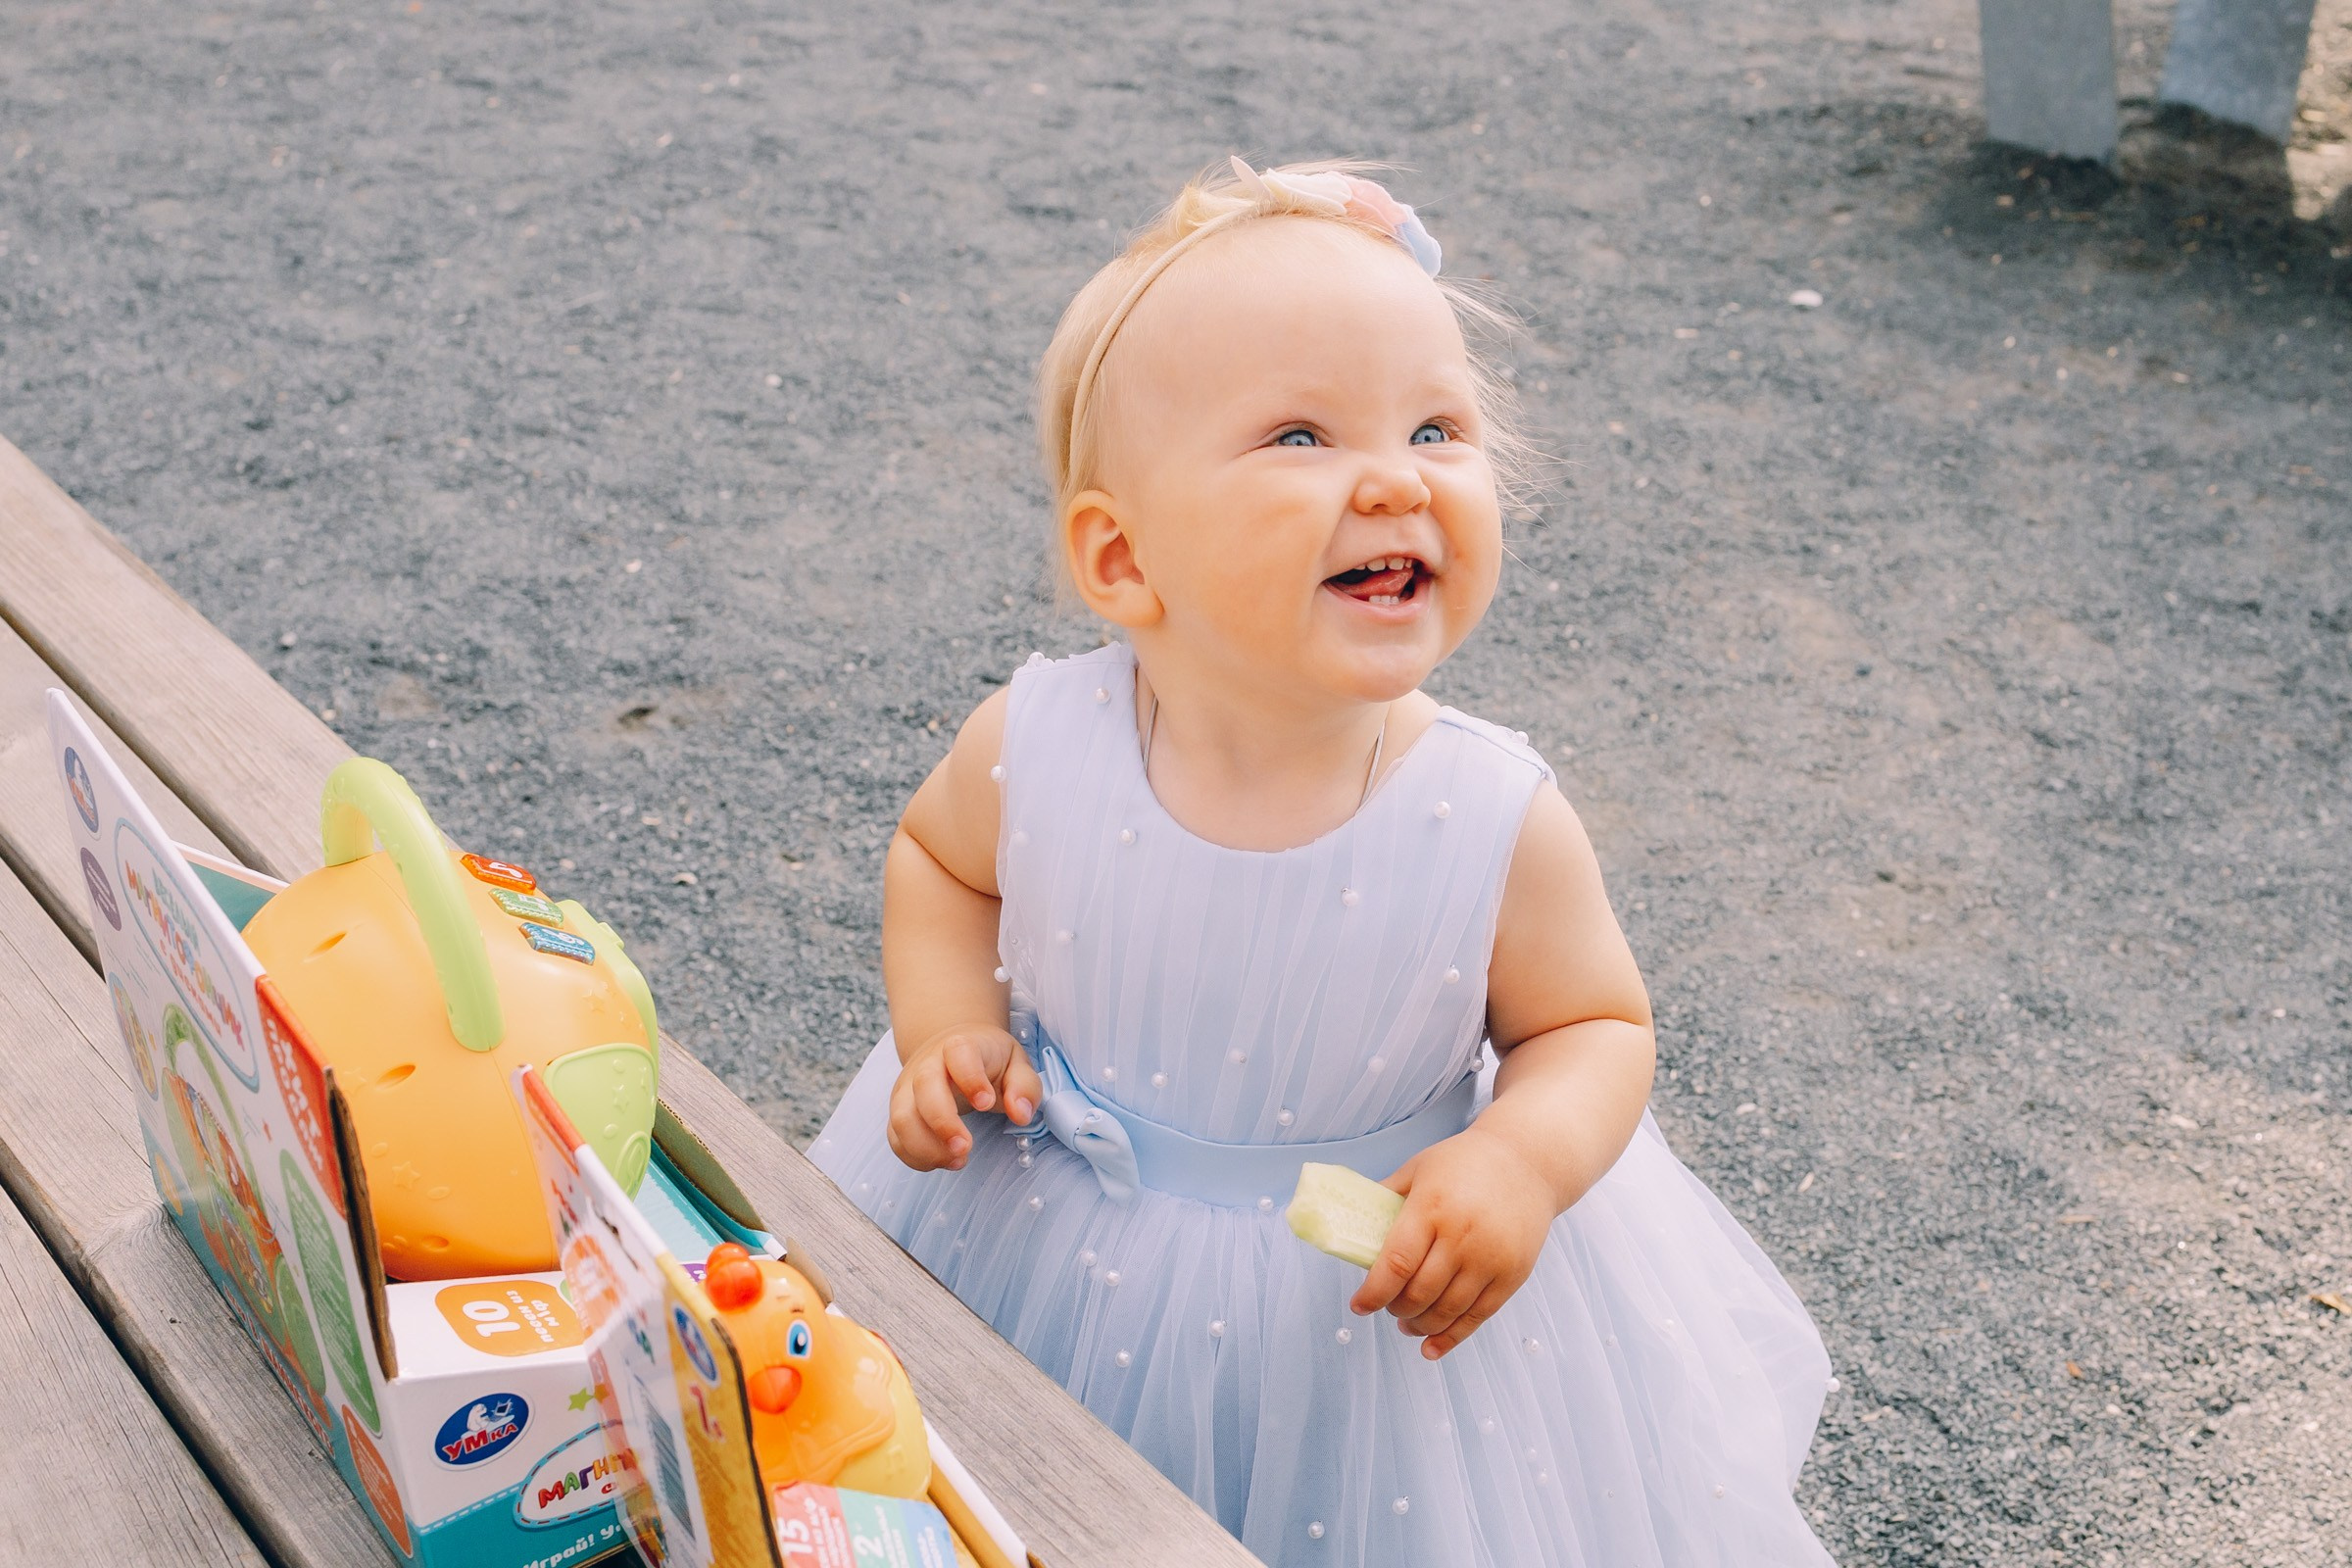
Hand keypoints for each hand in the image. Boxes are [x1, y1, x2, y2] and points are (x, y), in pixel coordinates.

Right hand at [885, 1024, 1044, 1173]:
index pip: (958, 1053)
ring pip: (902, 1117)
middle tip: (966, 1147)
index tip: (986, 1103)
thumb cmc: (988, 1060)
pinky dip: (915, 1156)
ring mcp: (908, 1088)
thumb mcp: (1016, 1064)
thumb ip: (1024, 1086)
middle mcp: (928, 1064)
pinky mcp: (899, 1111)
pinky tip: (942, 1162)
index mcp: (961, 1046)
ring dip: (925, 1146)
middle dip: (942, 1122)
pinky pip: (895, 1137)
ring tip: (958, 1160)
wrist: (950, 1051)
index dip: (970, 1078)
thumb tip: (1021, 1114)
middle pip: (924, 1086)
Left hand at [1347, 1125, 1557, 1358]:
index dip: (1373, 1293)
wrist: (1527, 1161)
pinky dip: (1452, 1337)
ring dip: (1420, 1326)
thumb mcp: (1419, 1168)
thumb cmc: (1466, 1162)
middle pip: (1419, 1293)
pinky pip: (1478, 1316)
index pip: (1396, 1264)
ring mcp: (1490, 1259)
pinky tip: (1432, 1346)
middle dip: (1396, 1309)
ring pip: (1447, 1311)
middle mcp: (1462, 1237)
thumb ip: (1386, 1197)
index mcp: (1431, 1208)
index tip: (1359, 1306)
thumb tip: (1351, 1223)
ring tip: (1407, 1325)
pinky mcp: (1512, 1275)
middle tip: (1387, 1308)